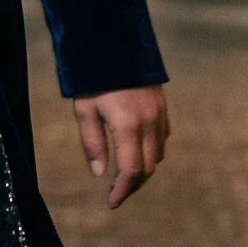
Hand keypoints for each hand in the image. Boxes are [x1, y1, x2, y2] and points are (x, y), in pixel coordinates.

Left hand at [71, 85, 168, 210]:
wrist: (115, 43)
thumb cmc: (93, 77)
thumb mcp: (84, 109)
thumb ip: (93, 144)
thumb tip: (100, 174)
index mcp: (128, 125)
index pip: (132, 170)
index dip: (123, 191)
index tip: (111, 203)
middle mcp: (149, 122)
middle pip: (149, 167)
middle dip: (133, 185)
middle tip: (116, 194)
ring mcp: (160, 114)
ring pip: (159, 154)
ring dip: (144, 169)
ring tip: (124, 176)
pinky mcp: (163, 106)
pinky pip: (163, 137)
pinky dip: (153, 151)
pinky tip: (137, 151)